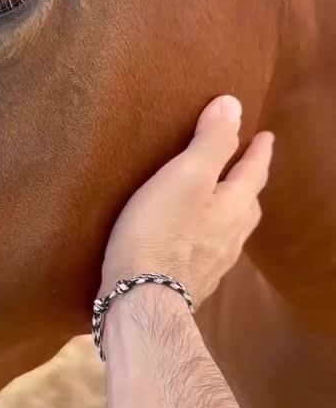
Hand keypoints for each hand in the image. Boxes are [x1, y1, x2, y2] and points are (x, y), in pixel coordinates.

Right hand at [99, 95, 274, 307]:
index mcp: (233, 208)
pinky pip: (206, 252)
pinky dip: (205, 237)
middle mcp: (229, 238)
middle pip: (247, 206)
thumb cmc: (161, 232)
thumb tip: (233, 106)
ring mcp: (211, 265)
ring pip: (229, 232)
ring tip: (217, 203)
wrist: (142, 301)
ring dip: (228, 213)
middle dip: (247, 185)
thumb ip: (211, 142)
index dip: (259, 152)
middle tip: (245, 169)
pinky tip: (188, 242)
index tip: (266, 136)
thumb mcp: (186, 176)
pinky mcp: (189, 284)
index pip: (254, 173)